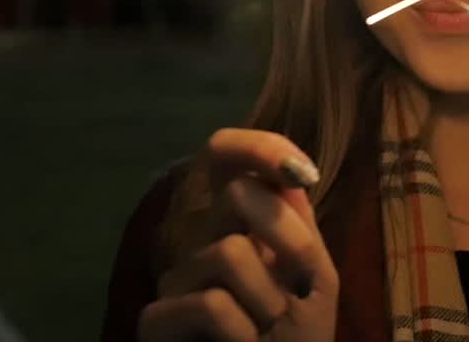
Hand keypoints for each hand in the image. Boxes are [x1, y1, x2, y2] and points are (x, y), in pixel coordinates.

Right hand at [138, 129, 339, 341]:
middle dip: (288, 240)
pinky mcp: (154, 321)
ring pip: (229, 252)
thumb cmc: (294, 341)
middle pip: (237, 194)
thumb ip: (300, 228)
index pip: (225, 156)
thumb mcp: (313, 282)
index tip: (303, 174)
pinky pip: (210, 304)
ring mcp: (175, 280)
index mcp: (238, 224)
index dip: (258, 146)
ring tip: (266, 334)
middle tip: (299, 290)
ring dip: (268, 302)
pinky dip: (241, 334)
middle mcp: (202, 241)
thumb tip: (290, 177)